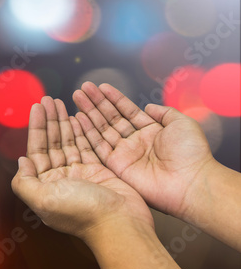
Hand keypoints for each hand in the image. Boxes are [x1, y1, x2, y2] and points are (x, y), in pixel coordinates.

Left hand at [11, 97, 152, 240]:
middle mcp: (60, 179)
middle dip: (49, 121)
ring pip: (68, 142)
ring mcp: (79, 174)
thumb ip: (24, 182)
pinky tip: (77, 117)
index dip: (36, 127)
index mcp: (44, 186)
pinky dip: (81, 132)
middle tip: (48, 99)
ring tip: (60, 102)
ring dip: (63, 122)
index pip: (36, 150)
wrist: (120, 223)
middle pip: (51, 143)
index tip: (36, 107)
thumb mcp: (43, 199)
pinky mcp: (98, 171)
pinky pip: (86, 146)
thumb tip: (21, 162)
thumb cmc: (81, 213)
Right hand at [72, 82, 215, 218]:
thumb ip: (164, 112)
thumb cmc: (191, 153)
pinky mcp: (116, 166)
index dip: (114, 98)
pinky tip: (78, 118)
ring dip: (88, 113)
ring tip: (77, 96)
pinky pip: (97, 146)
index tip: (101, 86)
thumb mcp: (181, 123)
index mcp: (150, 131)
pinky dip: (87, 132)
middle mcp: (134, 141)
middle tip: (83, 88)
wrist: (190, 181)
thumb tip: (148, 106)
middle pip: (110, 118)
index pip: (126, 111)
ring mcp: (124, 154)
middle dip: (96, 102)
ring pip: (101, 129)